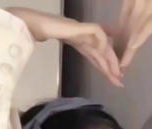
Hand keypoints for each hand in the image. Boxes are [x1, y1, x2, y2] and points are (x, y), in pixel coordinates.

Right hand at [7, 7, 121, 86]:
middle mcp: (84, 35)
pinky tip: (105, 61)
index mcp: (78, 40)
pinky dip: (104, 48)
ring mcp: (83, 30)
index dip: (104, 67)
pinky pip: (99, 37)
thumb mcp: (51, 43)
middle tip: (119, 82)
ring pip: (104, 46)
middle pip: (102, 53)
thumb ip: (58, 45)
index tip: (112, 80)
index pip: (95, 55)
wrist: (31, 23)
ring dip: (110, 61)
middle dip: (111, 68)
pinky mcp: (82, 27)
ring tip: (115, 75)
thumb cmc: (36, 32)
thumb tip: (53, 51)